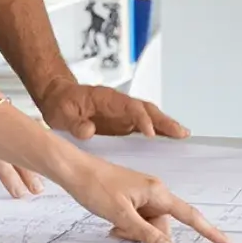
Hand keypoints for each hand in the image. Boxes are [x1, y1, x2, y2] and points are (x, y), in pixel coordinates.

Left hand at [36, 80, 189, 140]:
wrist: (58, 99)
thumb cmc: (62, 104)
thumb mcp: (61, 114)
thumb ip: (75, 123)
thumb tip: (88, 131)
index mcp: (108, 99)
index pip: (131, 107)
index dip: (141, 119)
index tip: (150, 133)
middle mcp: (120, 105)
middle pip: (147, 110)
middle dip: (164, 121)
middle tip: (181, 133)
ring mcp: (123, 115)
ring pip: (150, 118)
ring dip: (166, 126)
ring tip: (182, 136)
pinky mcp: (123, 125)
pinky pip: (144, 127)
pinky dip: (157, 133)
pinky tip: (168, 143)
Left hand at [53, 153, 229, 242]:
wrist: (76, 171)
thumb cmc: (96, 185)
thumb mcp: (120, 215)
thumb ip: (145, 233)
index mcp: (157, 192)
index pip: (188, 215)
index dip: (207, 230)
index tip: (223, 241)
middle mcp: (154, 192)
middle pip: (163, 226)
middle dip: (146, 236)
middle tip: (121, 231)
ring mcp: (143, 195)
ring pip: (149, 226)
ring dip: (134, 232)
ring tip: (114, 225)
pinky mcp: (133, 199)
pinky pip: (139, 221)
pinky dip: (129, 227)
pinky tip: (114, 223)